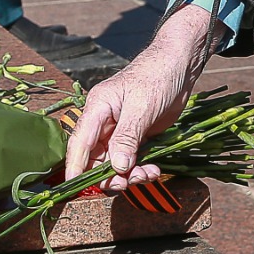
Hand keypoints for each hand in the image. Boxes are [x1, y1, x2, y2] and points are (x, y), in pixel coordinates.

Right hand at [64, 7, 209, 190]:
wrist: (181, 64)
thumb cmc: (157, 76)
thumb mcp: (141, 106)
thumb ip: (127, 136)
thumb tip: (116, 167)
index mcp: (97, 108)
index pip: (79, 142)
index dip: (75, 166)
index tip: (72, 188)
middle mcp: (105, 122)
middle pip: (96, 158)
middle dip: (109, 175)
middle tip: (128, 182)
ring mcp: (121, 131)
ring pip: (115, 163)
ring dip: (128, 175)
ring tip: (148, 175)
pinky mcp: (138, 136)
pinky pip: (133, 161)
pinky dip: (141, 169)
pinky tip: (154, 170)